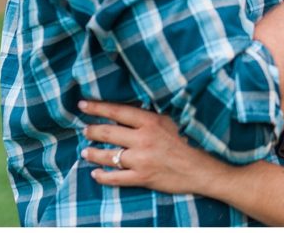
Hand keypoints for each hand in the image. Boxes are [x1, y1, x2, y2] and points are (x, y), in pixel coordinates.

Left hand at [79, 99, 222, 194]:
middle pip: (108, 133)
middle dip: (92, 131)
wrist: (200, 168)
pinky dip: (102, 176)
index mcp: (150, 122)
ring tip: (85, 152)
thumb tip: (127, 111)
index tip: (83, 105)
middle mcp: (143, 139)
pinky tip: (95, 173)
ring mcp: (141, 160)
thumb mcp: (169, 122)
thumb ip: (148, 117)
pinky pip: (115, 178)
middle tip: (84, 130)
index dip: (98, 108)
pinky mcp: (142, 177)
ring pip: (108, 156)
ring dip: (93, 153)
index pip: (117, 111)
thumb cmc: (188, 142)